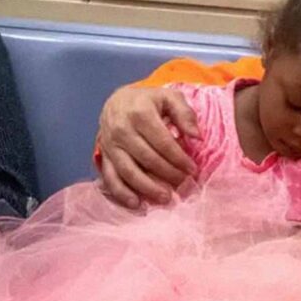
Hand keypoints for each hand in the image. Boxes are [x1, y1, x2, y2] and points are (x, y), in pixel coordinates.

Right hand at [96, 86, 198, 207]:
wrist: (117, 101)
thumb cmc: (148, 101)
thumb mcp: (169, 97)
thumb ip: (185, 114)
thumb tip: (197, 137)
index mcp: (140, 113)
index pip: (163, 142)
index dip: (179, 158)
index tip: (192, 169)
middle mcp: (122, 129)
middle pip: (147, 158)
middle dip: (168, 174)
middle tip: (183, 183)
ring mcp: (109, 144)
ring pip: (128, 171)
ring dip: (147, 188)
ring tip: (165, 198)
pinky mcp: (103, 155)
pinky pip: (110, 177)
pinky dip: (121, 193)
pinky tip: (136, 204)